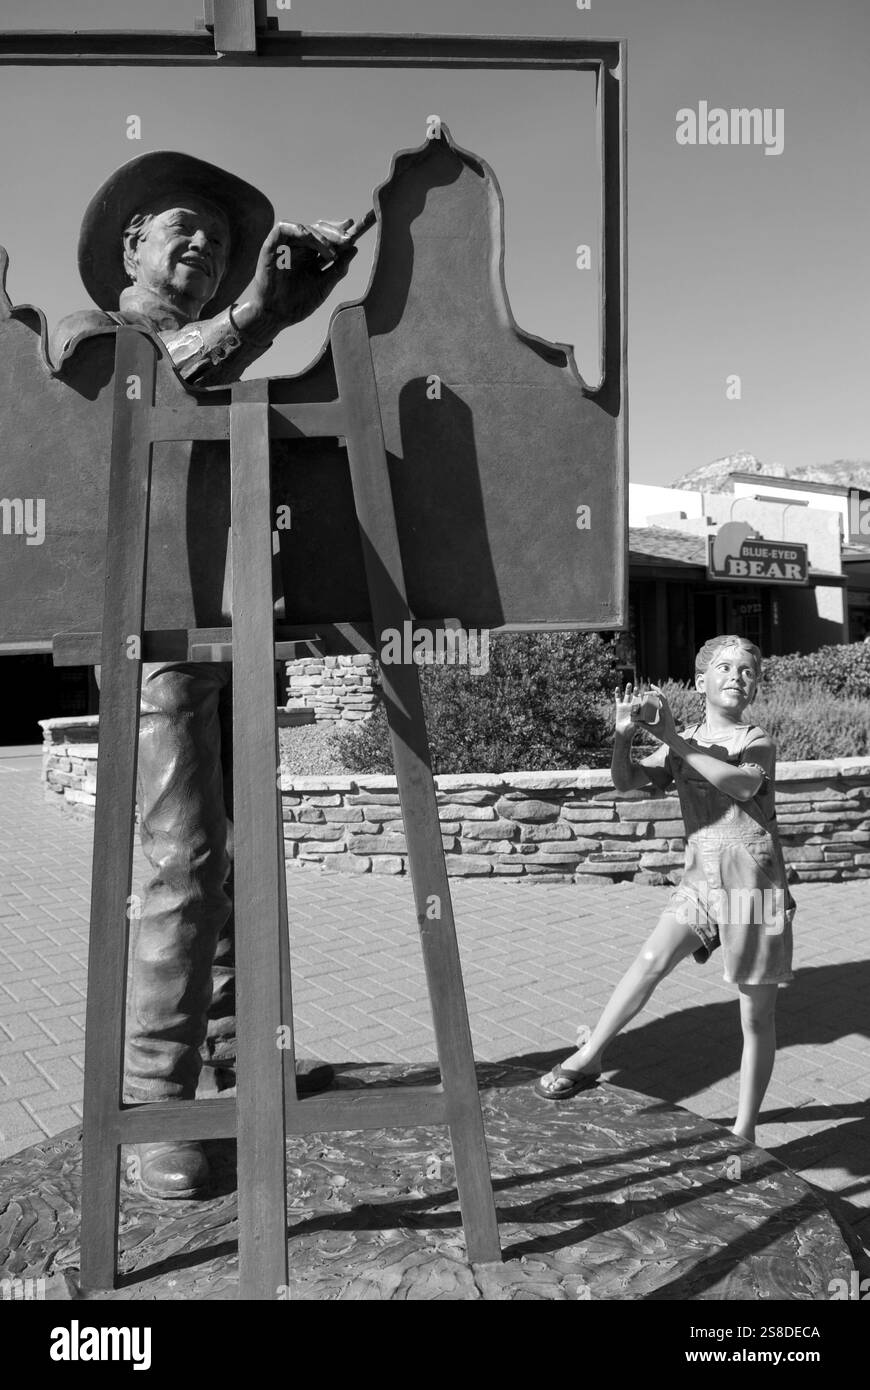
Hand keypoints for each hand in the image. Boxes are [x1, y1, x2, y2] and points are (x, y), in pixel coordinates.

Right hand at [248, 218, 357, 332]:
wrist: (276, 316)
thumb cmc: (298, 304)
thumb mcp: (324, 285)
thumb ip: (338, 268)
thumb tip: (354, 249)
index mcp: (312, 257)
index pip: (328, 239)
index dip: (341, 233)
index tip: (355, 232)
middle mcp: (300, 249)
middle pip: (319, 230)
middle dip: (335, 233)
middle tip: (348, 239)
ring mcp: (286, 246)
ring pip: (305, 229)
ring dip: (321, 236)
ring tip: (331, 252)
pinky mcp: (272, 245)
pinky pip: (283, 228)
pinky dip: (298, 230)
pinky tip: (310, 237)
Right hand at [613, 682, 638, 736]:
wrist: (623, 732)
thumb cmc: (631, 729)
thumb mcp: (636, 724)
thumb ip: (638, 720)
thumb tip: (642, 718)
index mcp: (638, 709)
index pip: (640, 701)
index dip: (642, 697)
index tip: (643, 694)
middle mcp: (632, 706)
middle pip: (634, 697)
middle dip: (635, 692)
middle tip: (636, 687)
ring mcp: (626, 705)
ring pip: (627, 696)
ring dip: (628, 690)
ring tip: (629, 684)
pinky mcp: (619, 706)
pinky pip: (618, 699)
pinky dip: (617, 693)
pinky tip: (617, 688)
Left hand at [645, 683, 677, 744]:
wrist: (669, 738)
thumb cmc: (662, 734)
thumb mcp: (650, 728)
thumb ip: (643, 724)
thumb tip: (635, 722)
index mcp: (661, 713)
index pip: (656, 703)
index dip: (651, 698)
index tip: (644, 695)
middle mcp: (664, 710)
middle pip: (659, 698)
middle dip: (653, 693)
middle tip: (645, 692)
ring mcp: (667, 710)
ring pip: (662, 697)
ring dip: (656, 692)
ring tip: (650, 687)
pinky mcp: (668, 711)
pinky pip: (664, 701)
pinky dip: (660, 696)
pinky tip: (656, 692)